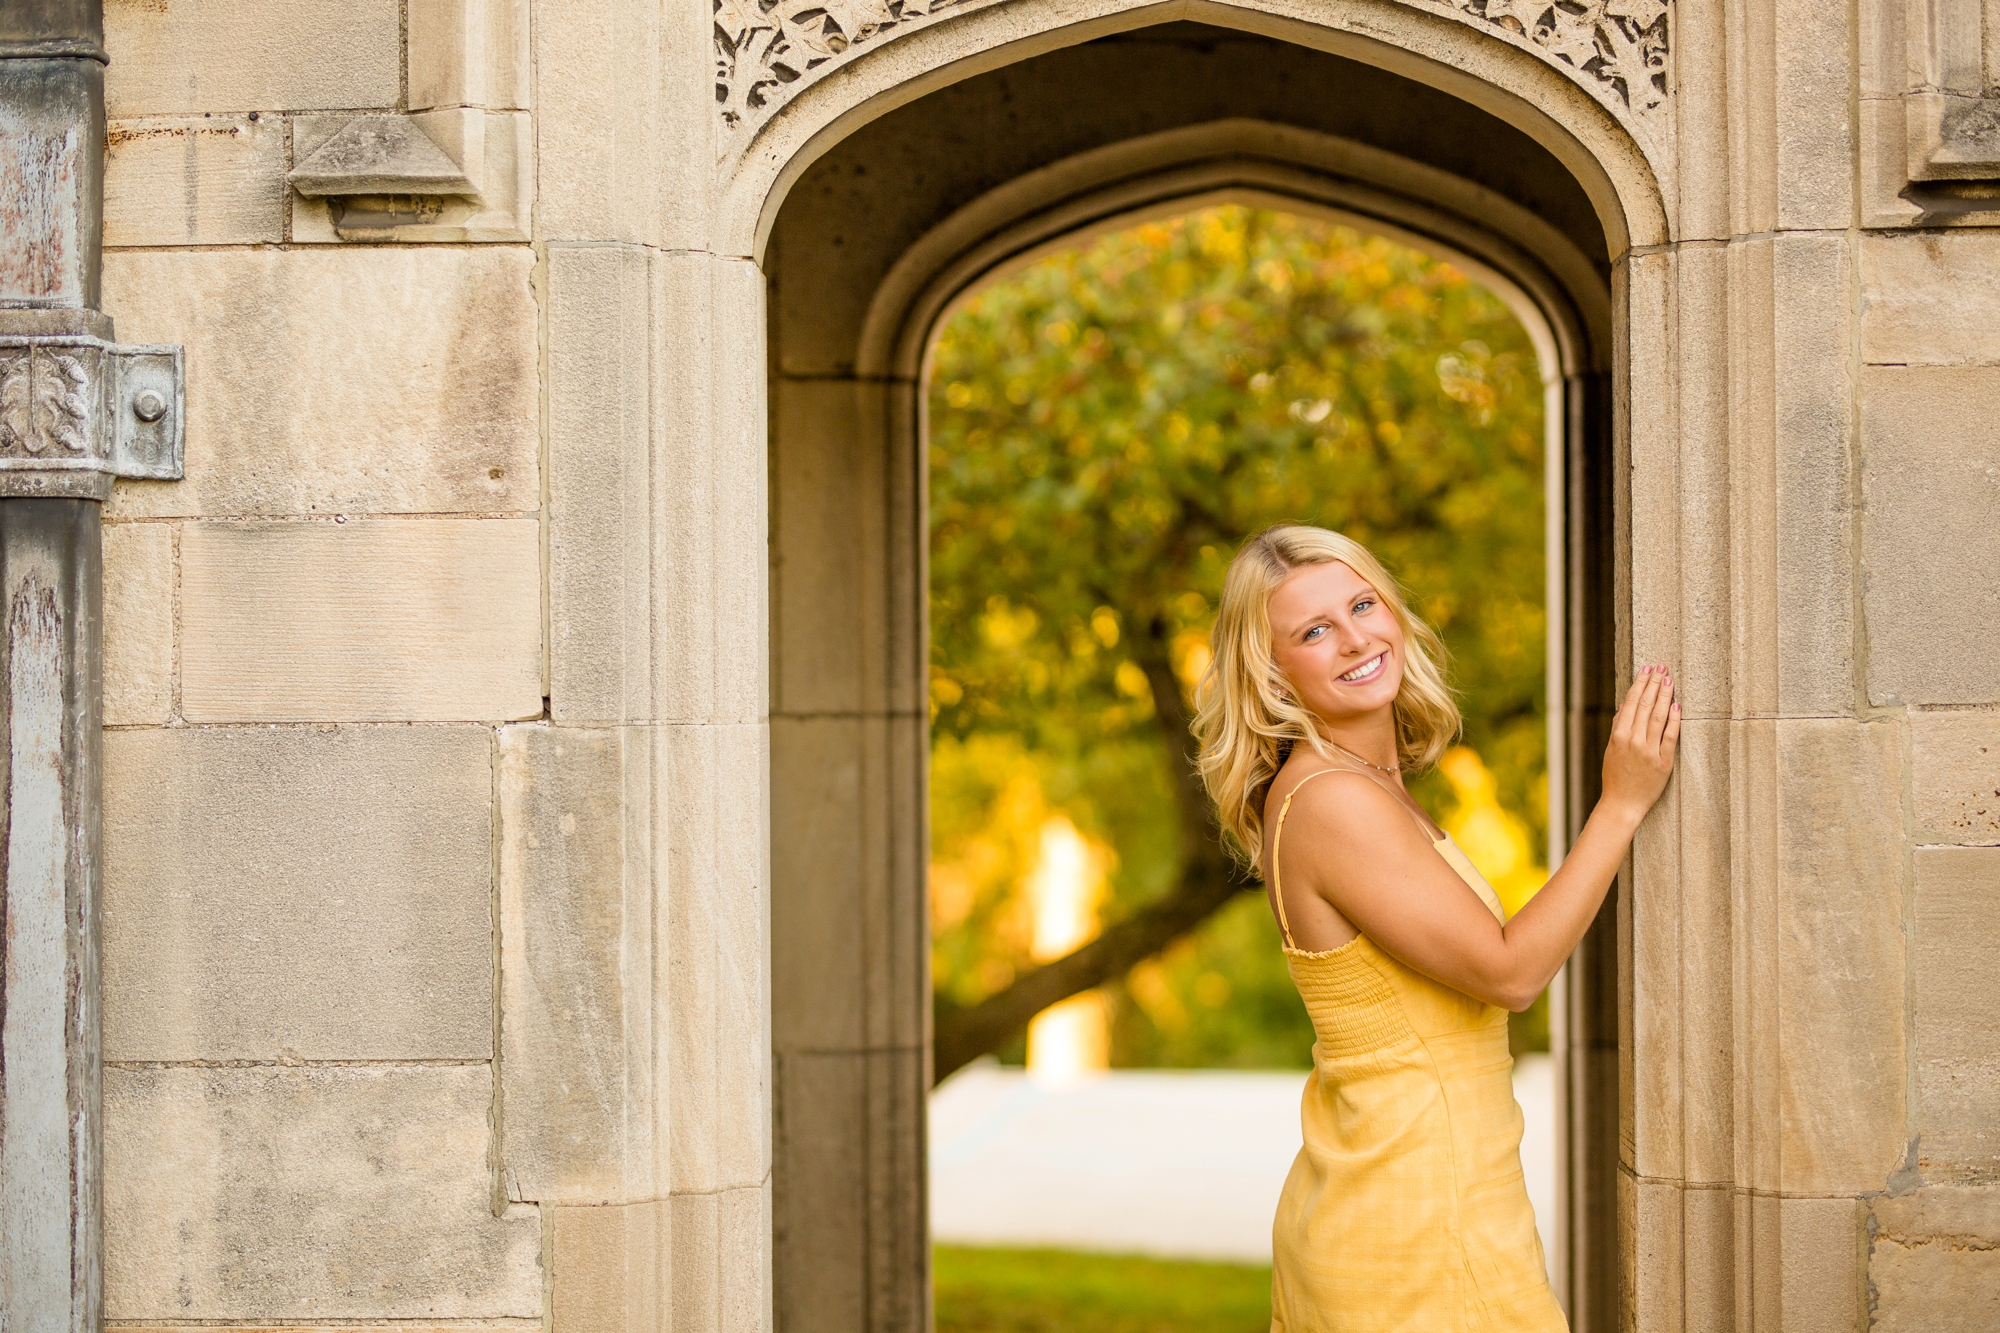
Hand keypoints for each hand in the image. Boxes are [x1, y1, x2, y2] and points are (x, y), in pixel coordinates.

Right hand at [1599, 664, 1679, 822]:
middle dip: (1654, 684)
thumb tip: (1625, 704)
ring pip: (1658, 717)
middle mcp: (1632, 740)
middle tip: (1662, 667)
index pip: (1631, 702)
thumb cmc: (1615, 777)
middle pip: (1645, 706)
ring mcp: (1648, 751)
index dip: (1640, 684)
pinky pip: (1670, 737)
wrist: (1622, 804)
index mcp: (1618, 736)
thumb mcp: (1611, 749)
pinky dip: (1674, 721)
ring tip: (1669, 679)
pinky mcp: (1663, 762)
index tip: (1647, 669)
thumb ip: (1618, 727)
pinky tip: (1677, 706)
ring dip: (1664, 696)